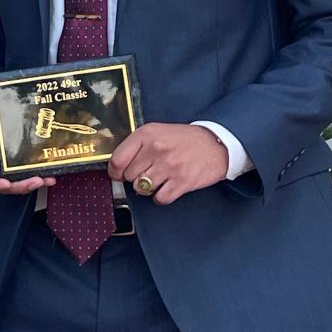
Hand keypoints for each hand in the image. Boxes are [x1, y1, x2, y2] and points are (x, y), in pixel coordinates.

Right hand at [0, 87, 56, 195]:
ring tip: (47, 179)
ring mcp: (7, 164)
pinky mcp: (19, 160)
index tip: (4, 184)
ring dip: (32, 184)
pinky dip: (39, 175)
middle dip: (20, 186)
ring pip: (18, 181)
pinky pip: (27, 172)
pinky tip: (50, 173)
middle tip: (35, 181)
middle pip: (4, 184)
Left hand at [108, 123, 229, 205]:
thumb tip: (116, 168)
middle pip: (129, 176)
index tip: (120, 174)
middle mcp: (156, 149)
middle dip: (136, 177)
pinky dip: (162, 196)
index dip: (116, 171)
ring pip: (142, 189)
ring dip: (148, 188)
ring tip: (159, 178)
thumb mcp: (157, 132)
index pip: (117, 160)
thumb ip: (136, 146)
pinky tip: (168, 186)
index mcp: (146, 134)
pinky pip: (159, 198)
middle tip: (149, 172)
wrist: (215, 143)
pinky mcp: (182, 181)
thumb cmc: (183, 140)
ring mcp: (169, 166)